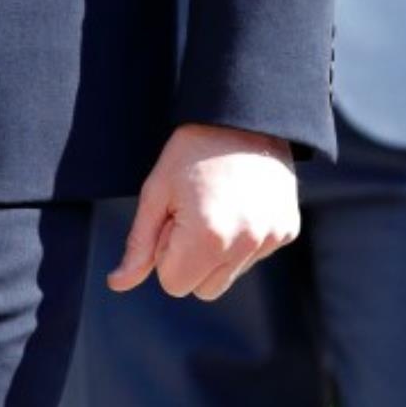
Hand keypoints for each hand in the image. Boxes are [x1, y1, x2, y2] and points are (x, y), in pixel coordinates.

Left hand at [108, 122, 299, 300]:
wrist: (244, 118)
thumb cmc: (191, 152)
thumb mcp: (156, 192)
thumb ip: (139, 243)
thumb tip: (118, 284)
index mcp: (207, 238)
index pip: (173, 284)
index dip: (165, 253)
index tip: (171, 219)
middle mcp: (245, 245)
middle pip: (203, 289)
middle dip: (189, 260)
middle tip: (191, 213)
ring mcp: (271, 239)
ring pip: (229, 275)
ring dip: (216, 252)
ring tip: (214, 206)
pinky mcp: (287, 231)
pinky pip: (253, 256)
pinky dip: (241, 240)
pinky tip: (238, 204)